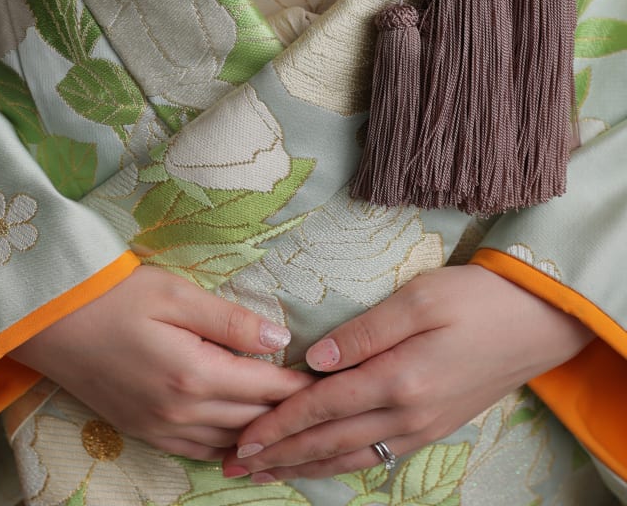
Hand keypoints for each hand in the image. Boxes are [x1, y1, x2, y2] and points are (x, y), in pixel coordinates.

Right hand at [13, 265, 313, 460]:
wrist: (51, 323)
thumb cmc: (113, 296)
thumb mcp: (175, 294)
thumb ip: (230, 319)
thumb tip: (281, 335)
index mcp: (194, 374)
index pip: (266, 388)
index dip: (303, 385)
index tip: (334, 378)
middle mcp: (181, 412)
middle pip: (255, 422)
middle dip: (292, 413)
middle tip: (327, 402)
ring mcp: (162, 428)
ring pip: (231, 444)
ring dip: (264, 436)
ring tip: (297, 424)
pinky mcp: (146, 432)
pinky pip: (201, 451)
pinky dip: (230, 446)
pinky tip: (245, 438)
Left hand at [223, 265, 592, 481]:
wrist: (535, 324)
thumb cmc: (477, 299)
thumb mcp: (420, 300)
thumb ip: (365, 331)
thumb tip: (315, 359)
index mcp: (399, 381)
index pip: (323, 406)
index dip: (279, 423)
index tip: (241, 437)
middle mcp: (407, 415)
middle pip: (328, 441)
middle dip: (279, 454)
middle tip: (234, 464)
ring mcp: (421, 428)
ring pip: (350, 456)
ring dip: (303, 465)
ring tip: (264, 472)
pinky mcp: (431, 427)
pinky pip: (375, 456)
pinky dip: (340, 463)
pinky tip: (321, 463)